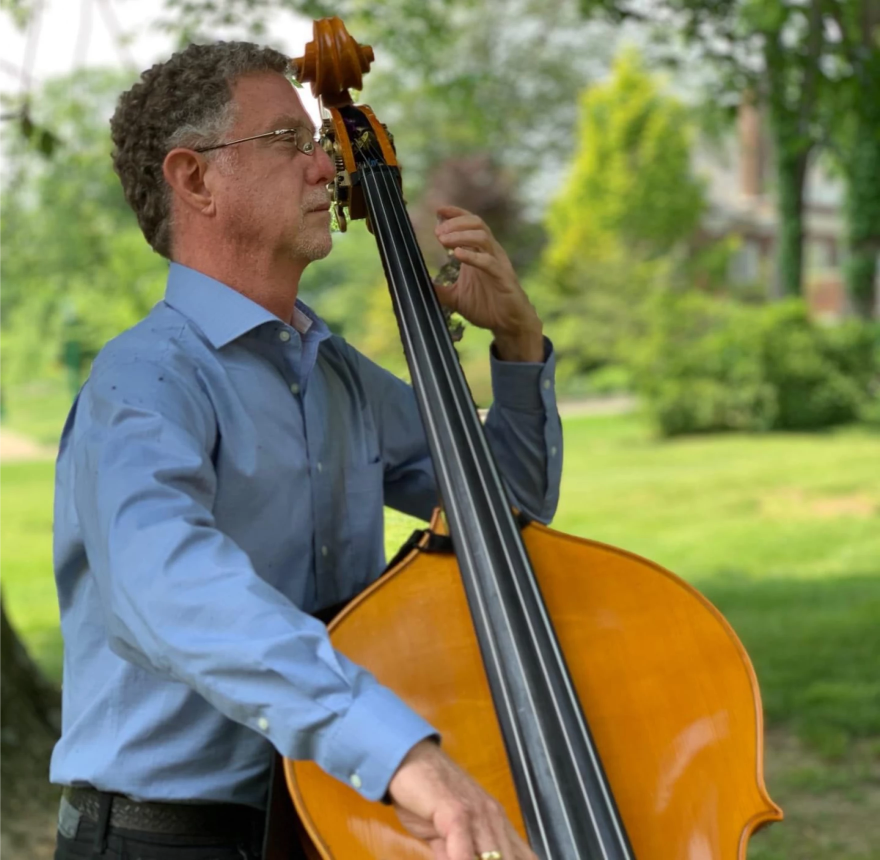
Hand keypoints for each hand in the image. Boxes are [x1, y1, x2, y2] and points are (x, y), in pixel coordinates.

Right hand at [388, 739, 537, 859]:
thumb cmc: (427, 796)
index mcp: (497, 825)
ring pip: (492, 858)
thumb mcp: (446, 836)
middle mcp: (494, 819)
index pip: (523, 859)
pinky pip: (463, 846)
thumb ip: (456, 856)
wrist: (408, 759)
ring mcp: (477, 813)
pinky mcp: (455, 810)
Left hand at [433, 205, 543, 362]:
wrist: (508, 325)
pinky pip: (488, 262)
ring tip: (443, 241)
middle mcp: (491, 253)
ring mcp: (498, 264)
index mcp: (481, 253)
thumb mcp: (456, 297)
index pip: (470, 224)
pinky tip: (457, 254)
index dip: (455, 214)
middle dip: (455, 223)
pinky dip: (472, 256)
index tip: (438, 210)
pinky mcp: (503, 278)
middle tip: (437, 232)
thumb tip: (418, 285)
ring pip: (482, 237)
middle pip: (476, 224)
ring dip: (461, 235)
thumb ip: (439, 290)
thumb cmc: (486, 307)